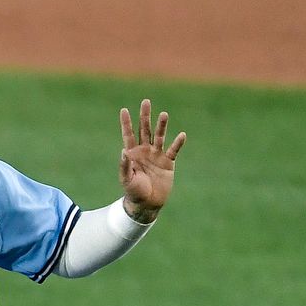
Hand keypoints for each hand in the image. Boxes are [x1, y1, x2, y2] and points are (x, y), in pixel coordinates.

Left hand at [119, 99, 186, 223]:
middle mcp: (144, 151)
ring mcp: (157, 155)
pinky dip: (178, 143)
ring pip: (159, 136)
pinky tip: (182, 135)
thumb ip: (125, 166)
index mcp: (132, 153)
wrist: (147, 203)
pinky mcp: (168, 163)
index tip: (124, 110)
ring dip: (161, 125)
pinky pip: (173, 150)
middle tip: (145, 102)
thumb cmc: (133, 192)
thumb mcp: (126, 179)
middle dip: (145, 116)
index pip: (128, 135)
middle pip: (144, 130)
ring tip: (164, 114)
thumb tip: (123, 151)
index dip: (126, 123)